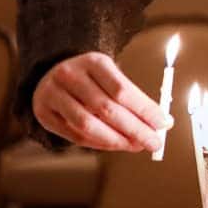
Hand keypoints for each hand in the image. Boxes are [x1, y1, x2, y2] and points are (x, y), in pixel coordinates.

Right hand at [33, 52, 168, 153]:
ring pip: (88, 125)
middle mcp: (70, 75)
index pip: (122, 90)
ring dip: (117, 140)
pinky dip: (100, 143)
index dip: (144, 110)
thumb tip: (163, 122)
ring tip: (137, 146)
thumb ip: (135, 98)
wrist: (51, 74)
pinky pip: (75, 135)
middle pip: (106, 109)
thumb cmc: (92, 78)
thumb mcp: (112, 76)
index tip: (163, 124)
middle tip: (154, 142)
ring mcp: (53, 94)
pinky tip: (117, 145)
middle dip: (135, 129)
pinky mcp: (44, 113)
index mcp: (93, 62)